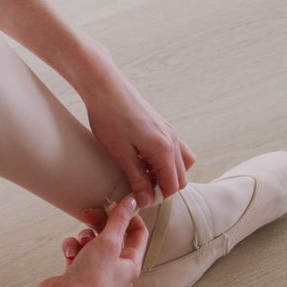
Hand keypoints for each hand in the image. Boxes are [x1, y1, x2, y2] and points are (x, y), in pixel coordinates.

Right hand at [35, 194, 148, 286]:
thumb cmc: (89, 280)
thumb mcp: (108, 242)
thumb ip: (120, 219)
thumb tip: (132, 202)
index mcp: (130, 264)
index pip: (138, 233)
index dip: (129, 216)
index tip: (117, 204)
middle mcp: (116, 268)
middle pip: (113, 235)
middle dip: (101, 224)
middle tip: (90, 214)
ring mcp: (97, 270)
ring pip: (93, 241)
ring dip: (84, 236)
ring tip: (80, 243)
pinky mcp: (79, 271)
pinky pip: (78, 250)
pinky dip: (73, 248)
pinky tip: (69, 254)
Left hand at [77, 47, 195, 207]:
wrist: (104, 87)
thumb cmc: (109, 118)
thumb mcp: (121, 154)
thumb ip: (137, 178)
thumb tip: (147, 200)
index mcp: (164, 149)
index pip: (172, 186)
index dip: (157, 197)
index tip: (138, 198)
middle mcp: (172, 140)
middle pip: (180, 178)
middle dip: (163, 187)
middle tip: (138, 188)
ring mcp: (170, 131)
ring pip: (181, 164)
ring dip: (166, 174)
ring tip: (141, 173)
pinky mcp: (162, 125)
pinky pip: (174, 150)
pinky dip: (164, 160)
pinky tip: (142, 158)